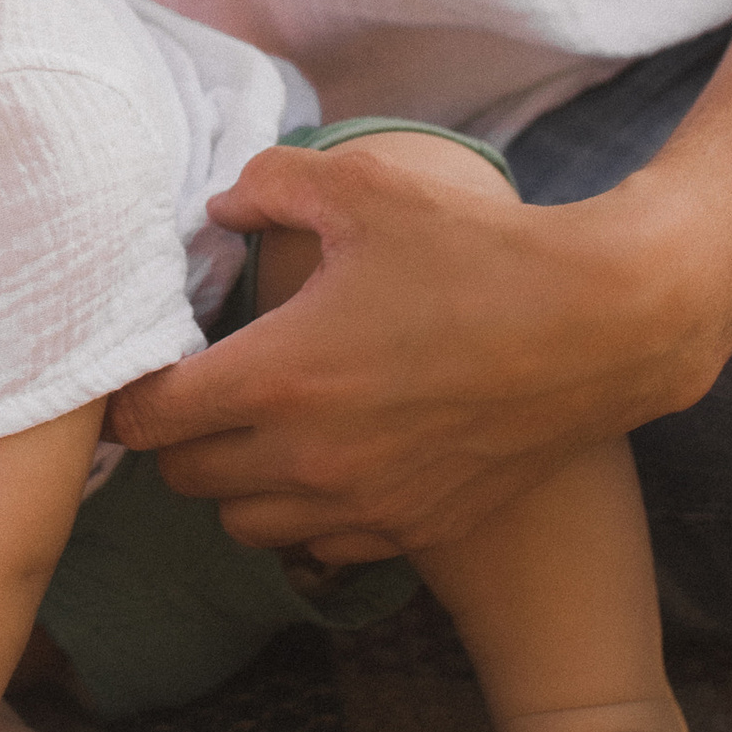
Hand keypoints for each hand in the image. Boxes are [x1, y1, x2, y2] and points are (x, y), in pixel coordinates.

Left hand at [108, 144, 709, 562]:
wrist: (602, 325)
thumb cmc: (478, 250)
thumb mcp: (365, 187)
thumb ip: (270, 184)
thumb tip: (221, 204)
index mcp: (276, 376)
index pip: (147, 418)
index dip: (130, 393)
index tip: (148, 366)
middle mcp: (308, 458)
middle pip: (183, 478)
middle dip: (178, 436)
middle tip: (202, 389)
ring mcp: (363, 504)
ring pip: (242, 524)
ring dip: (234, 482)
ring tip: (261, 428)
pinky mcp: (413, 529)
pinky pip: (316, 547)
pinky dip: (302, 516)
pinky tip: (326, 462)